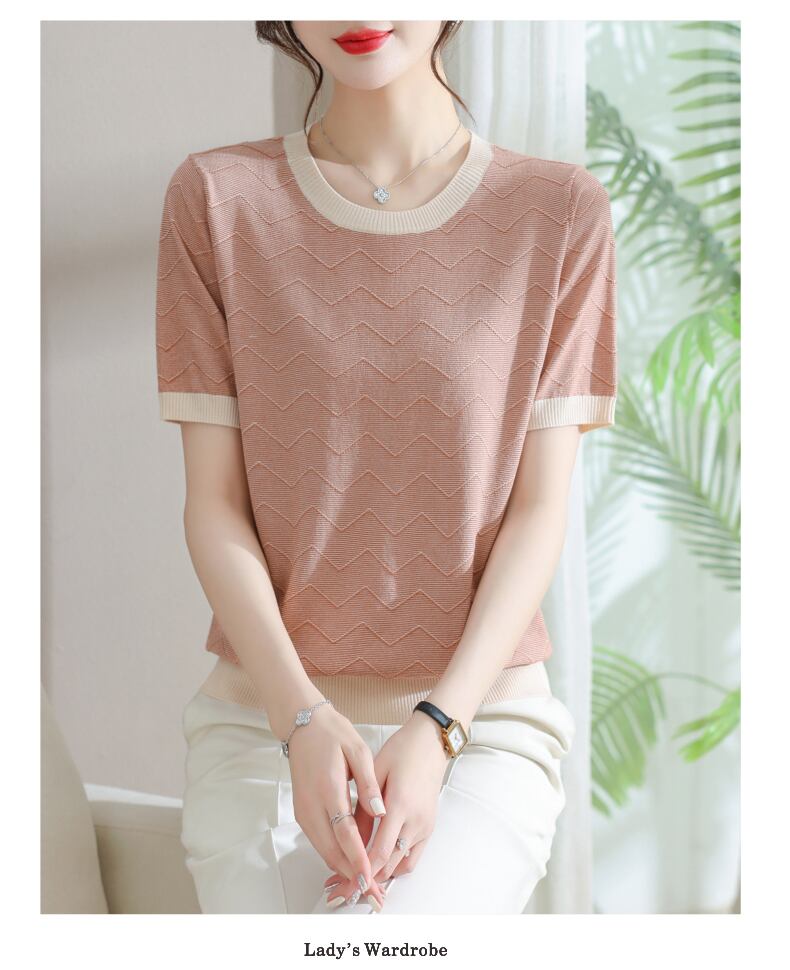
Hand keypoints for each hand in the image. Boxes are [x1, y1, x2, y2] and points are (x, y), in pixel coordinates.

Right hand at [286, 704, 386, 904]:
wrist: (302, 724)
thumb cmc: (332, 734)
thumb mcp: (357, 750)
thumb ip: (368, 783)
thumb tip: (380, 810)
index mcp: (328, 789)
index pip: (344, 833)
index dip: (358, 859)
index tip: (371, 878)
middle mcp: (311, 805)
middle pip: (331, 850)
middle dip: (352, 874)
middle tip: (373, 891)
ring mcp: (303, 811)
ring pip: (323, 850)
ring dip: (343, 868)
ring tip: (365, 882)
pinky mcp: (302, 812)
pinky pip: (319, 841)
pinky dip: (334, 855)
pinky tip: (350, 861)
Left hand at [324, 712, 450, 895]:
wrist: (430, 743)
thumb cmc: (403, 750)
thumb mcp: (376, 771)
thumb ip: (364, 805)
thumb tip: (350, 835)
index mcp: (401, 805)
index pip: (381, 850)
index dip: (364, 869)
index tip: (348, 881)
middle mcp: (416, 820)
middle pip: (390, 864)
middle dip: (367, 878)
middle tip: (345, 885)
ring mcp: (425, 826)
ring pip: (402, 865)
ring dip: (382, 875)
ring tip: (359, 877)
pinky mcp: (428, 827)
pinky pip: (413, 857)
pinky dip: (397, 866)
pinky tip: (381, 865)